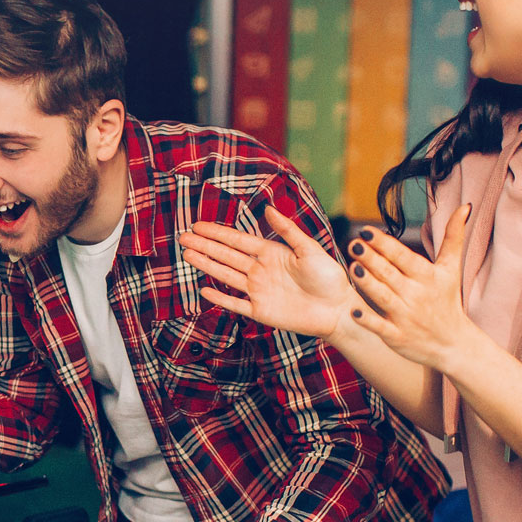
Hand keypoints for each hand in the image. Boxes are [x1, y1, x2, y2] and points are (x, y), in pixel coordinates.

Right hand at [180, 205, 355, 339]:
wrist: (338, 311)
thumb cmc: (329, 278)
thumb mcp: (310, 249)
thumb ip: (288, 231)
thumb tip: (268, 209)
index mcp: (272, 253)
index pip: (238, 241)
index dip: (217, 233)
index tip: (198, 225)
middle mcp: (261, 271)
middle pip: (226, 256)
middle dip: (204, 246)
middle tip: (183, 237)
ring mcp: (259, 291)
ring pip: (226, 276)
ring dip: (206, 265)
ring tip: (187, 255)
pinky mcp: (261, 312)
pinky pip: (236, 304)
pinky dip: (220, 298)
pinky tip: (204, 290)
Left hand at [345, 205, 479, 372]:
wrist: (454, 344)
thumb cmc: (447, 301)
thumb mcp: (451, 269)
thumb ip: (454, 237)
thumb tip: (465, 206)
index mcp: (426, 276)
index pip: (403, 257)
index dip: (385, 244)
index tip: (366, 231)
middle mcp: (416, 295)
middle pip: (390, 274)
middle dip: (372, 258)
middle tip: (353, 243)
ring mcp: (406, 317)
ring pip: (384, 297)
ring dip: (368, 283)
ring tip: (352, 266)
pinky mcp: (397, 337)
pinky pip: (381, 327)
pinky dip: (369, 320)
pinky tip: (353, 310)